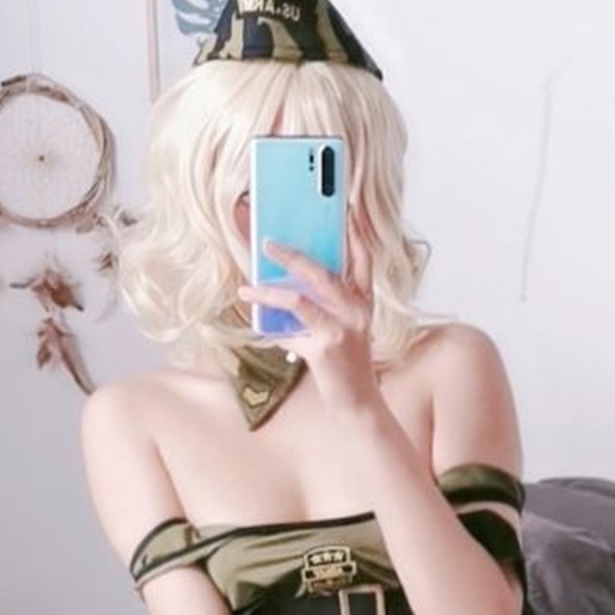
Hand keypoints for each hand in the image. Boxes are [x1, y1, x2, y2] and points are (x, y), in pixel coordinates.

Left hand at [238, 212, 380, 419]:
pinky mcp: (327, 345)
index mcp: (362, 301)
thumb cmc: (344, 366)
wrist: (358, 404)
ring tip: (251, 279)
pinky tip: (254, 307)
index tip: (345, 210)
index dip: (355, 233)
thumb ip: (316, 308)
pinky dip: (272, 315)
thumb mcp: (337, 331)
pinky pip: (293, 323)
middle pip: (325, 269)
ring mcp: (343, 326)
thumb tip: (279, 291)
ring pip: (303, 294)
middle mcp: (356, 309)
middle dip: (294, 254)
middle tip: (267, 242)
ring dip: (273, 285)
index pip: (363, 259)